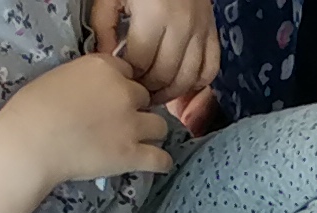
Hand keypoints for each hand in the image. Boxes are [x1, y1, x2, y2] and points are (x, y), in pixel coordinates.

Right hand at [0, 50, 177, 185]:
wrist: (31, 141)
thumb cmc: (34, 107)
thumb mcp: (62, 75)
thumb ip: (88, 79)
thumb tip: (98, 90)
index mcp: (104, 67)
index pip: (128, 71)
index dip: (120, 86)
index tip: (110, 98)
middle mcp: (124, 92)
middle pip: (145, 98)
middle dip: (135, 108)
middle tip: (118, 122)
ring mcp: (131, 124)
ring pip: (160, 126)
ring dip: (150, 133)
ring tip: (136, 141)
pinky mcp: (133, 154)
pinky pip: (162, 159)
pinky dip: (160, 162)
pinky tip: (153, 162)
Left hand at [94, 0, 218, 104]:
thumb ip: (104, 23)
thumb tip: (106, 55)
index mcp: (154, 14)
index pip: (141, 61)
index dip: (129, 76)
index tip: (121, 78)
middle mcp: (182, 26)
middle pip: (165, 75)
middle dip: (148, 88)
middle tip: (136, 90)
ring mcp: (201, 31)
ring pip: (189, 78)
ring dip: (171, 93)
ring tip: (155, 93)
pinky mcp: (212, 33)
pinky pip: (210, 69)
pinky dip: (197, 83)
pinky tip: (182, 84)